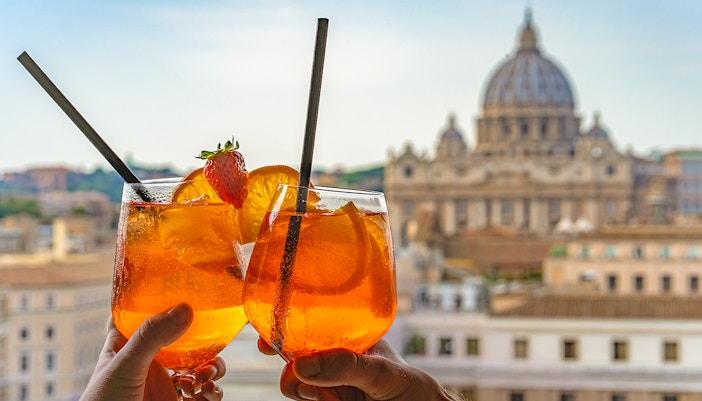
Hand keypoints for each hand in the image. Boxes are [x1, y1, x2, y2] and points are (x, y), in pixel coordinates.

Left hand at [80, 303, 225, 400]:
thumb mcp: (124, 366)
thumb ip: (152, 337)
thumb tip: (185, 308)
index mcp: (127, 346)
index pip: (139, 314)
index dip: (156, 299)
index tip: (180, 283)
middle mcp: (149, 362)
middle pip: (183, 338)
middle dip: (204, 337)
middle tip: (212, 337)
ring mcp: (166, 385)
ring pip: (200, 366)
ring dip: (212, 367)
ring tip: (208, 374)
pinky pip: (206, 393)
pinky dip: (212, 391)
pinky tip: (206, 393)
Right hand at [258, 338, 455, 400]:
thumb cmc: (413, 388)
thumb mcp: (382, 370)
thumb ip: (345, 365)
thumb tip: (302, 365)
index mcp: (344, 341)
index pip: (306, 330)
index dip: (280, 332)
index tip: (264, 341)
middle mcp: (332, 365)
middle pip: (292, 368)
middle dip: (294, 376)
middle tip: (312, 384)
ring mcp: (330, 390)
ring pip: (300, 391)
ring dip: (313, 395)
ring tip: (342, 400)